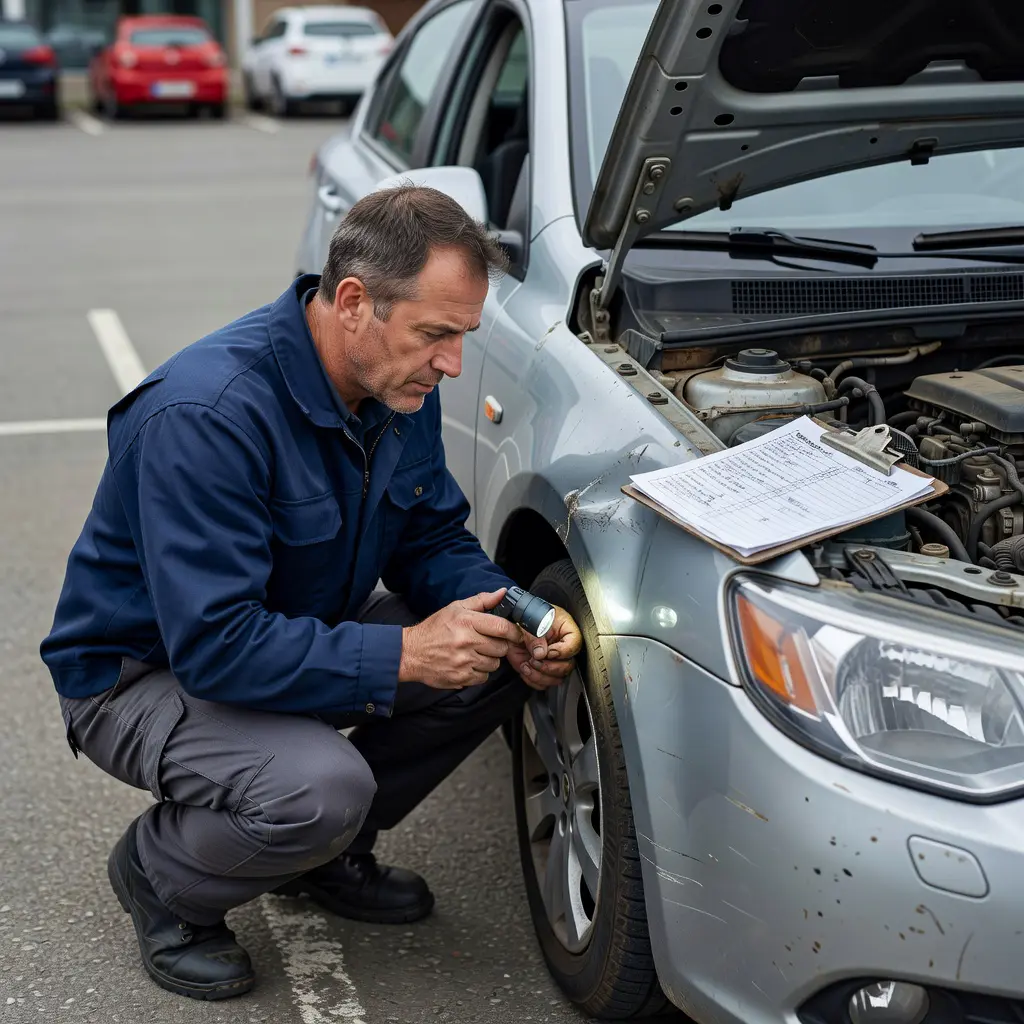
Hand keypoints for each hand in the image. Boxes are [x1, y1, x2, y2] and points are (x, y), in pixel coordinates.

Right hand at [399, 589, 522, 689]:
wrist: (411, 653)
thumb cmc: (434, 629)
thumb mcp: (455, 608)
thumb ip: (481, 601)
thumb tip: (503, 593)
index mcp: (467, 622)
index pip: (501, 627)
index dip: (514, 631)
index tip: (515, 633)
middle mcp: (466, 642)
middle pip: (501, 648)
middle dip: (499, 645)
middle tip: (489, 642)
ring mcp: (464, 662)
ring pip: (494, 664)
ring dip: (490, 659)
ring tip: (477, 653)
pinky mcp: (460, 678)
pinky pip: (483, 677)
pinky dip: (480, 672)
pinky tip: (469, 664)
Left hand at [506, 605, 581, 690]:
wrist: (511, 626)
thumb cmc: (524, 617)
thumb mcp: (529, 623)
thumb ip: (535, 636)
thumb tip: (541, 654)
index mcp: (565, 630)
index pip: (575, 643)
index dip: (562, 651)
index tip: (549, 652)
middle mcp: (561, 647)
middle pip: (568, 665)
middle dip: (550, 667)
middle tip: (535, 659)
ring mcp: (552, 661)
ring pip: (557, 678)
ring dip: (540, 675)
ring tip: (528, 664)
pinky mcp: (542, 670)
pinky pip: (543, 683)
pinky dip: (533, 680)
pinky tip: (525, 668)